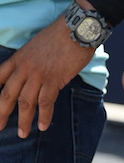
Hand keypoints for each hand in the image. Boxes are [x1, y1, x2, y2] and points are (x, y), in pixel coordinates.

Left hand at [0, 16, 94, 137]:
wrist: (77, 28)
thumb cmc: (60, 34)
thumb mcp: (36, 44)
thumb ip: (30, 61)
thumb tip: (32, 76)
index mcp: (18, 58)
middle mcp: (25, 68)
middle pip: (7, 95)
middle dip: (2, 114)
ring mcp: (39, 74)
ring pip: (26, 102)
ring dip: (24, 120)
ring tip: (23, 133)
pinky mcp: (54, 79)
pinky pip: (46, 102)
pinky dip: (44, 115)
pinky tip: (43, 126)